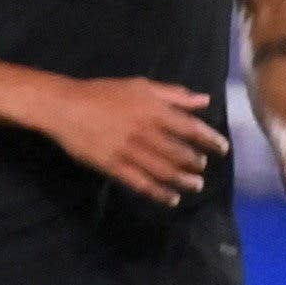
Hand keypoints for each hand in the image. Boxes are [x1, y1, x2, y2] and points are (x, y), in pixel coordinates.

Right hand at [39, 76, 229, 205]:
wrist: (63, 106)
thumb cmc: (102, 93)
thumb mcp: (139, 86)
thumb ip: (173, 94)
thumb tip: (204, 100)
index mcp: (153, 110)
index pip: (190, 128)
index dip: (210, 140)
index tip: (222, 149)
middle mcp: (145, 132)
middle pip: (179, 153)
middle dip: (196, 163)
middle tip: (203, 168)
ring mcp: (129, 151)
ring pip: (164, 171)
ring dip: (183, 180)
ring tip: (196, 185)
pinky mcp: (113, 166)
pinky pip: (141, 183)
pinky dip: (159, 193)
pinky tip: (171, 199)